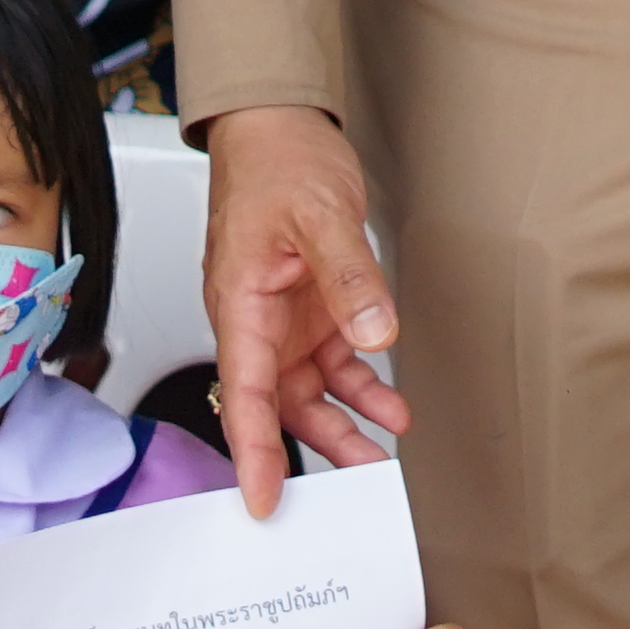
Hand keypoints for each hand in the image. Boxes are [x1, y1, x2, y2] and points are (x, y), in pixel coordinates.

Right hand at [203, 105, 408, 515]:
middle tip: (359, 482)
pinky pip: (335, 362)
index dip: (253, 452)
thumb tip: (375, 334)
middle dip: (317, 447)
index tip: (261, 499)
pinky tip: (389, 404)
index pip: (246, 394)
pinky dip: (361, 385)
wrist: (279, 129)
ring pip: (309, 390)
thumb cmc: (277, 165)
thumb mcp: (321, 218)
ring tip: (383, 452)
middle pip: (280, 404)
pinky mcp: (311, 309)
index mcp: (241, 305)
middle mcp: (257, 320)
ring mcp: (285, 318)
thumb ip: (350, 280)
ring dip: (345, 421)